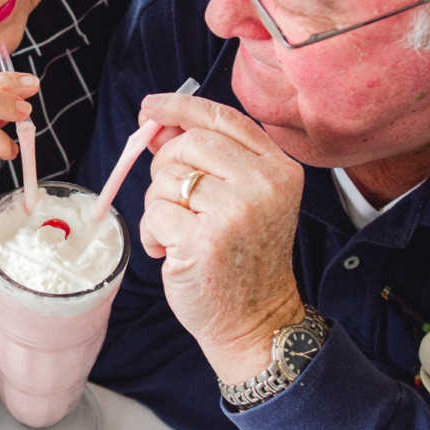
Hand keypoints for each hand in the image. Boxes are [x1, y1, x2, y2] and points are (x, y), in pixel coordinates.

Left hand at [137, 92, 305, 382]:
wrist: (256, 321)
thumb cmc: (242, 259)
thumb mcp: (241, 201)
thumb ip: (207, 160)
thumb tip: (156, 126)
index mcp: (278, 169)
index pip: (223, 119)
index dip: (180, 108)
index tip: (150, 109)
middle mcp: (263, 184)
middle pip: (189, 144)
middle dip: (166, 168)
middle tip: (172, 200)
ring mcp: (236, 211)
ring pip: (167, 179)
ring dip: (158, 207)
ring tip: (178, 234)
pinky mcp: (204, 239)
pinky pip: (154, 213)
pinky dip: (151, 233)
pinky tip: (170, 252)